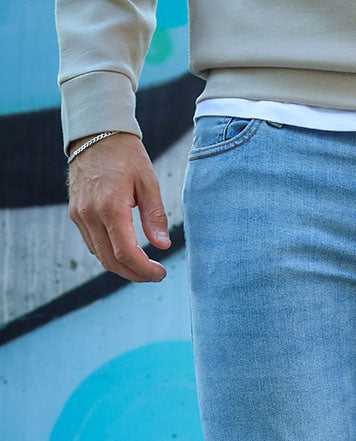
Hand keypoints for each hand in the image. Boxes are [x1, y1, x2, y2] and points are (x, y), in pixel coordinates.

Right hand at [67, 132, 170, 282]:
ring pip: (100, 256)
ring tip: (143, 266)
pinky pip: (92, 244)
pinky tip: (126, 250)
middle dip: (135, 274)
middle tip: (155, 275)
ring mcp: (79, 215)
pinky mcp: (75, 213)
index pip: (126, 254)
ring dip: (122, 267)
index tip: (161, 273)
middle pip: (111, 261)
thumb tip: (163, 246)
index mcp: (110, 207)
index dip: (144, 270)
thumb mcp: (148, 182)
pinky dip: (109, 253)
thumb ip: (155, 216)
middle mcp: (90, 214)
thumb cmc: (126, 154)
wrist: (95, 133)